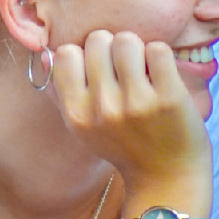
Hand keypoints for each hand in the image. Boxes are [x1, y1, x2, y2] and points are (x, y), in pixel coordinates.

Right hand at [49, 30, 210, 192]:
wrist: (167, 178)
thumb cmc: (125, 147)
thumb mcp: (86, 129)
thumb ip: (65, 93)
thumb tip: (50, 53)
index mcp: (76, 115)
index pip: (65, 53)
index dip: (83, 54)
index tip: (99, 69)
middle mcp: (102, 108)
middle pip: (98, 40)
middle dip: (113, 47)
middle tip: (125, 69)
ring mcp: (136, 103)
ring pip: (128, 40)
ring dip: (138, 50)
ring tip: (144, 70)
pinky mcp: (169, 97)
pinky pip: (158, 49)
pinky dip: (161, 57)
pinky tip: (162, 75)